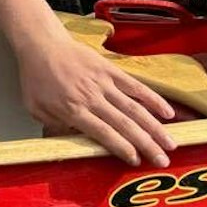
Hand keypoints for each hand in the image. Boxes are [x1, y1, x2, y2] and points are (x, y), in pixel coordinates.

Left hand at [17, 37, 176, 166]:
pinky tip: (168, 113)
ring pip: (134, 109)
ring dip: (155, 128)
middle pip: (125, 126)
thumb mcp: (35, 108)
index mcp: (72, 110)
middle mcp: (91, 98)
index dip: (122, 149)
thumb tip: (72, 145)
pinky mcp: (110, 70)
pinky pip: (136, 87)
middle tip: (162, 161)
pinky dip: (153, 99)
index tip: (137, 161)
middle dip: (146, 145)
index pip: (104, 134)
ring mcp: (103, 83)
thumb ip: (54, 128)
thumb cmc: (36, 78)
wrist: (41, 45)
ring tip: (171, 144)